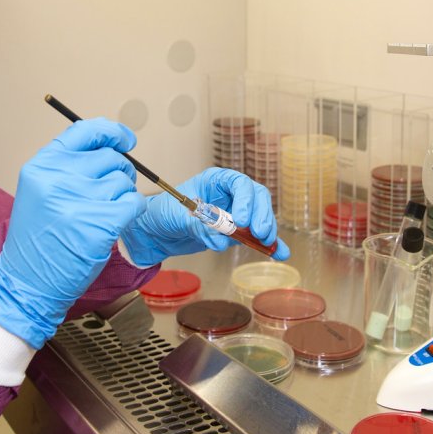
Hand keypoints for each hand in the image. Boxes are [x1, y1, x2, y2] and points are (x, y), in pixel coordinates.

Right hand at [0, 118, 146, 347]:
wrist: (26, 282)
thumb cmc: (39, 239)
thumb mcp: (40, 191)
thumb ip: (68, 167)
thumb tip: (113, 147)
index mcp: (42, 165)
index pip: (85, 130)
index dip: (112, 132)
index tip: (125, 140)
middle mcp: (58, 178)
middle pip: (111, 157)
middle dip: (120, 173)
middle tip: (109, 194)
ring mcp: (79, 200)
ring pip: (124, 181)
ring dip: (123, 196)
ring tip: (103, 215)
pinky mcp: (99, 224)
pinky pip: (134, 203)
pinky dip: (133, 211)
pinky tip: (116, 224)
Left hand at [119, 167, 288, 266]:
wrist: (153, 232)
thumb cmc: (161, 213)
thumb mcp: (177, 216)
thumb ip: (200, 225)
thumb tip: (221, 239)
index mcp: (216, 180)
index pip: (239, 184)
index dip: (246, 200)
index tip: (242, 220)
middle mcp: (229, 194)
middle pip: (256, 199)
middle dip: (261, 216)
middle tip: (259, 234)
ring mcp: (234, 213)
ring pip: (259, 218)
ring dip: (266, 231)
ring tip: (267, 245)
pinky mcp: (234, 233)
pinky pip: (254, 237)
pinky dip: (267, 245)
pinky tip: (279, 253)